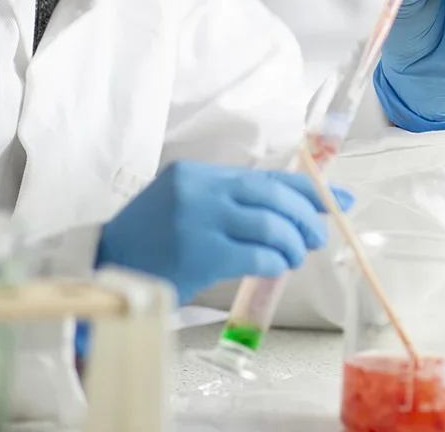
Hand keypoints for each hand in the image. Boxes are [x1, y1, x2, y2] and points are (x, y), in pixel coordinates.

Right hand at [97, 161, 351, 304]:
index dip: (311, 190)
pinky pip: (257, 254)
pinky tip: (276, 267)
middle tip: (317, 237)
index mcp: (200, 174)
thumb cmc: (153, 241)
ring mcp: (200, 221)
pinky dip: (276, 261)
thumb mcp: (190, 206)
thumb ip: (234, 202)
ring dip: (294, 243)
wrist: (103, 270)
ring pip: (272, 225)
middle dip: (308, 218)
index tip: (341, 199)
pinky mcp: (200, 254)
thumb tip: (294, 209)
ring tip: (295, 256)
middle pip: (276, 198)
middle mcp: (201, 190)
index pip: (270, 177)